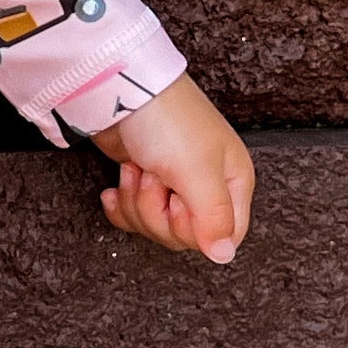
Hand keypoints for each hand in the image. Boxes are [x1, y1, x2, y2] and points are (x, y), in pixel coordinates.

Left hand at [94, 76, 253, 266]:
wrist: (120, 91)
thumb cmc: (167, 120)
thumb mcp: (198, 171)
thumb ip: (213, 217)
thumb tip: (224, 257)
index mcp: (232, 183)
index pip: (225, 236)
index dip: (196, 231)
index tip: (179, 205)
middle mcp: (206, 187)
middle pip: (185, 236)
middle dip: (158, 212)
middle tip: (155, 178)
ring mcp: (172, 185)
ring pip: (156, 226)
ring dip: (137, 203)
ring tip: (137, 170)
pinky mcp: (143, 181)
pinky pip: (133, 215)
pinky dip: (121, 205)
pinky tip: (115, 189)